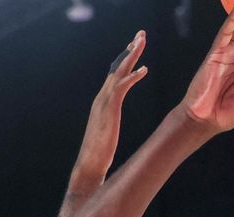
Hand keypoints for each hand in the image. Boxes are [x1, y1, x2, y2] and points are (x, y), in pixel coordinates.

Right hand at [69, 31, 148, 193]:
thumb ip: (108, 124)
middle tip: (141, 35)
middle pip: (116, 68)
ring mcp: (104, 103)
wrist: (89, 165)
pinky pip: (122, 88)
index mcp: (101, 103)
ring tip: (142, 41)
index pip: (113, 76)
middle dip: (129, 50)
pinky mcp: (109, 110)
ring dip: (131, 55)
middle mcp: (101, 98)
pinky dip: (132, 77)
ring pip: (118, 72)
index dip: (124, 61)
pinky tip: (144, 69)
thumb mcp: (106, 133)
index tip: (134, 48)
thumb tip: (109, 126)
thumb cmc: (99, 154)